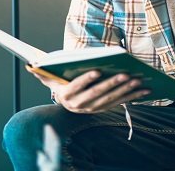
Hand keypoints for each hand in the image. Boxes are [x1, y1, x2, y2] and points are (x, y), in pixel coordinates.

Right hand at [30, 69, 150, 113]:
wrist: (66, 102)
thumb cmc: (59, 84)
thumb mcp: (49, 78)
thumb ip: (42, 72)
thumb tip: (29, 65)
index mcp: (66, 96)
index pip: (76, 88)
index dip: (86, 80)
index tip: (97, 71)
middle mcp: (79, 105)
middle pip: (97, 94)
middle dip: (112, 85)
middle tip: (126, 74)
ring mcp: (93, 109)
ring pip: (111, 100)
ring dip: (126, 91)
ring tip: (138, 80)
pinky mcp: (105, 109)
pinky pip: (120, 103)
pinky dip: (133, 96)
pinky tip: (144, 90)